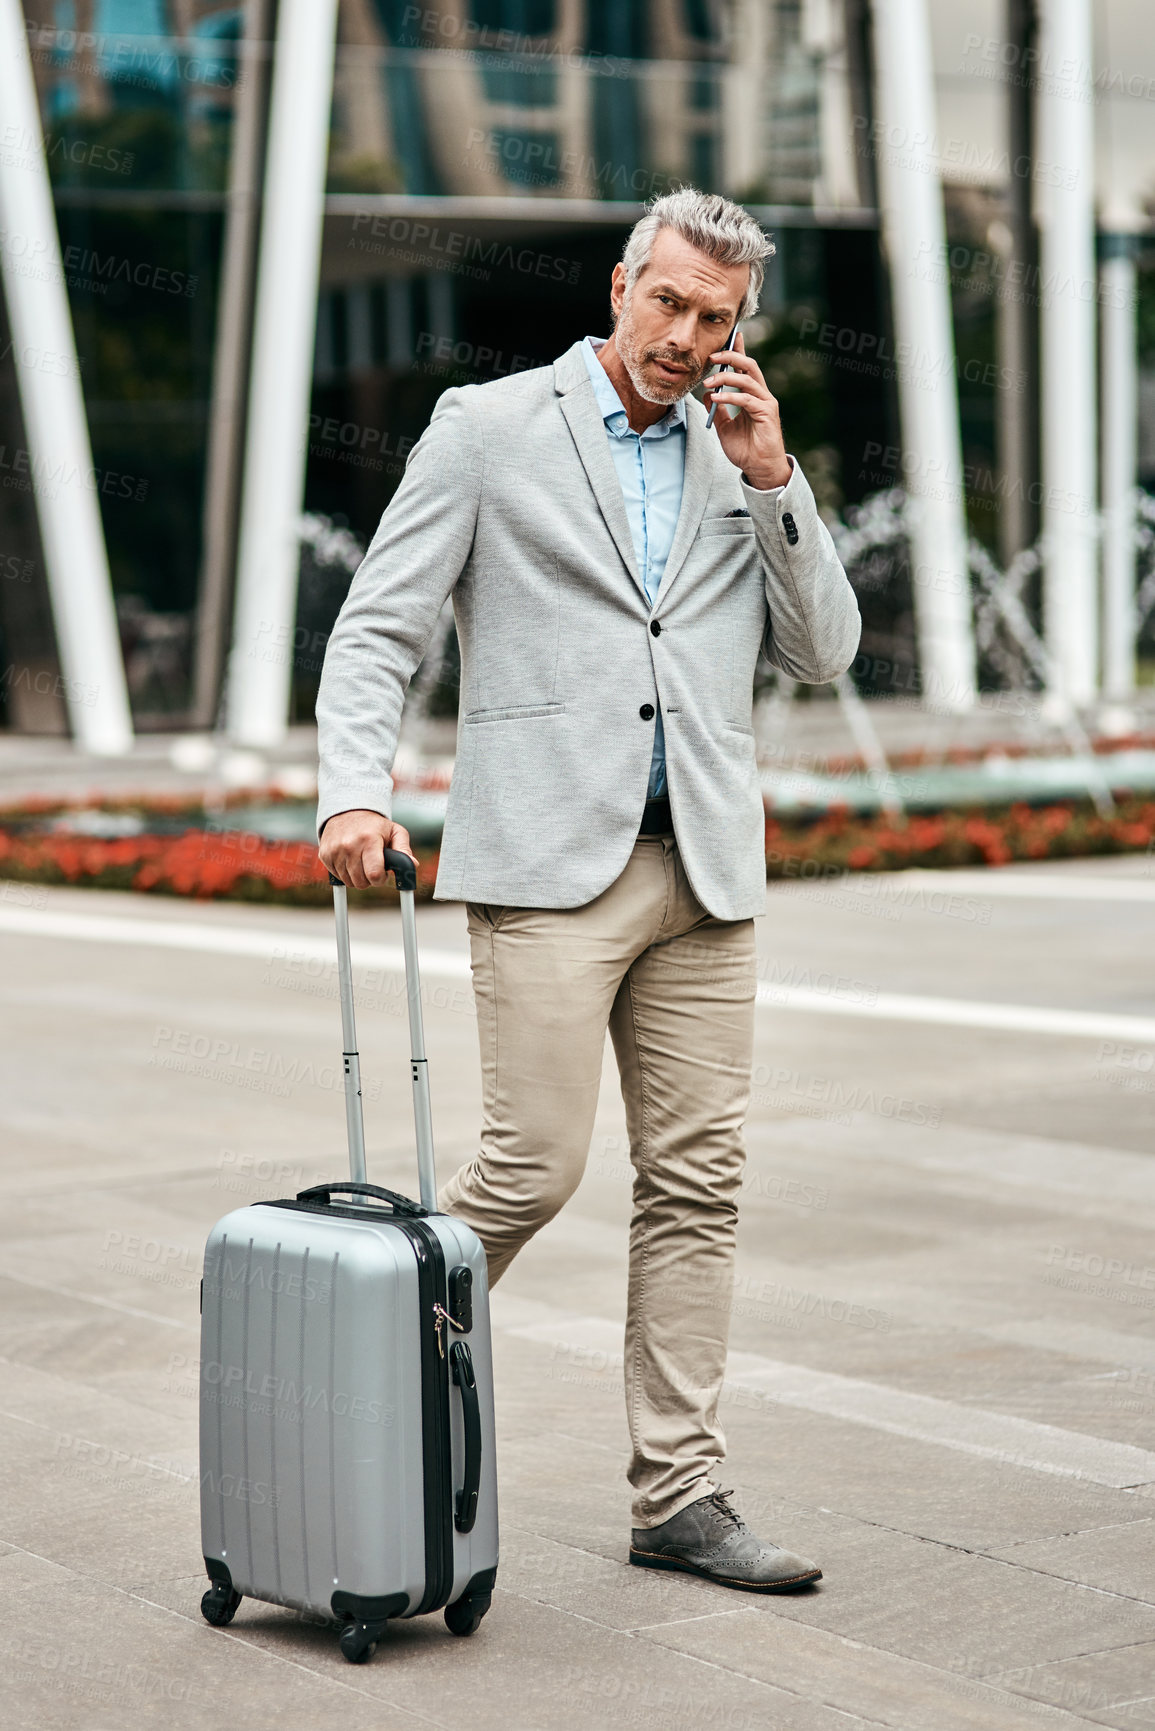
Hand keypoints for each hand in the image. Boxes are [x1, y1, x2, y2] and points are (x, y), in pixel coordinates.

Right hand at [319, 809, 416, 889]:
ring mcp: (335, 850)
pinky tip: (350, 859)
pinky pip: (337, 876)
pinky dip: (344, 872)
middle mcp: (349, 845)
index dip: (380, 879)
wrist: (347, 810)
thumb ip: (404, 849)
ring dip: (356, 876)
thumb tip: (413, 865)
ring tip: (361, 861)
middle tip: (372, 867)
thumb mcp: (394, 831)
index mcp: (369, 840)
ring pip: (348, 881)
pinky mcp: (325, 854)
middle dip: (369, 879)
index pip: (374, 875)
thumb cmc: (375, 825)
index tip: (382, 874)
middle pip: (360, 882)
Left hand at [704, 331, 791, 489]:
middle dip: (730, 357)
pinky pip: (746, 399)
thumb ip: (717, 410)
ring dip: (725, 377)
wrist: (759, 469)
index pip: (746, 367)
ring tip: (707, 383)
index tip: (729, 338)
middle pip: (749, 365)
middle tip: (711, 357)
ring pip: (747, 378)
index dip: (738, 351)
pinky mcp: (767, 414)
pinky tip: (715, 398)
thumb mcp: (724, 427)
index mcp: (753, 395)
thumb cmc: (745, 450)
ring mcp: (766, 403)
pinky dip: (729, 397)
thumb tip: (707, 394)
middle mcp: (762, 395)